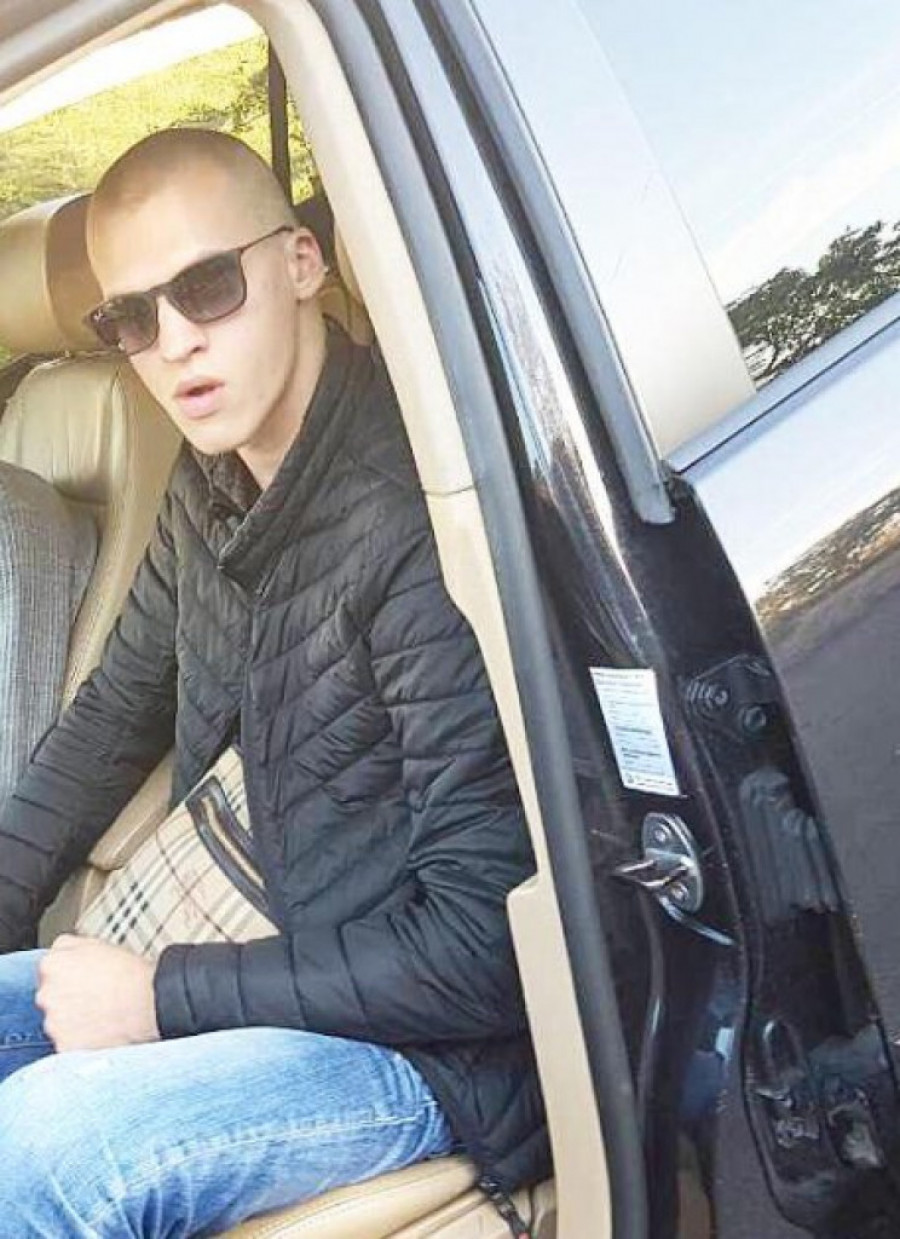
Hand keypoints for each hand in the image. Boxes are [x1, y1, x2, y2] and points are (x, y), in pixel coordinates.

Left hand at [36, 934, 159, 1051]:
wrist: (150, 1004)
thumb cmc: (130, 975)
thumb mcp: (98, 943)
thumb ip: (68, 946)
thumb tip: (60, 951)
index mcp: (52, 965)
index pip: (47, 971)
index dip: (68, 976)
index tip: (81, 980)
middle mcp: (46, 995)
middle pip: (50, 998)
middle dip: (67, 999)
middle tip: (95, 998)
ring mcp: (54, 1024)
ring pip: (58, 1024)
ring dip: (73, 1022)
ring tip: (102, 1015)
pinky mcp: (65, 1047)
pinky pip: (68, 1046)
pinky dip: (82, 1041)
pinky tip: (101, 1031)